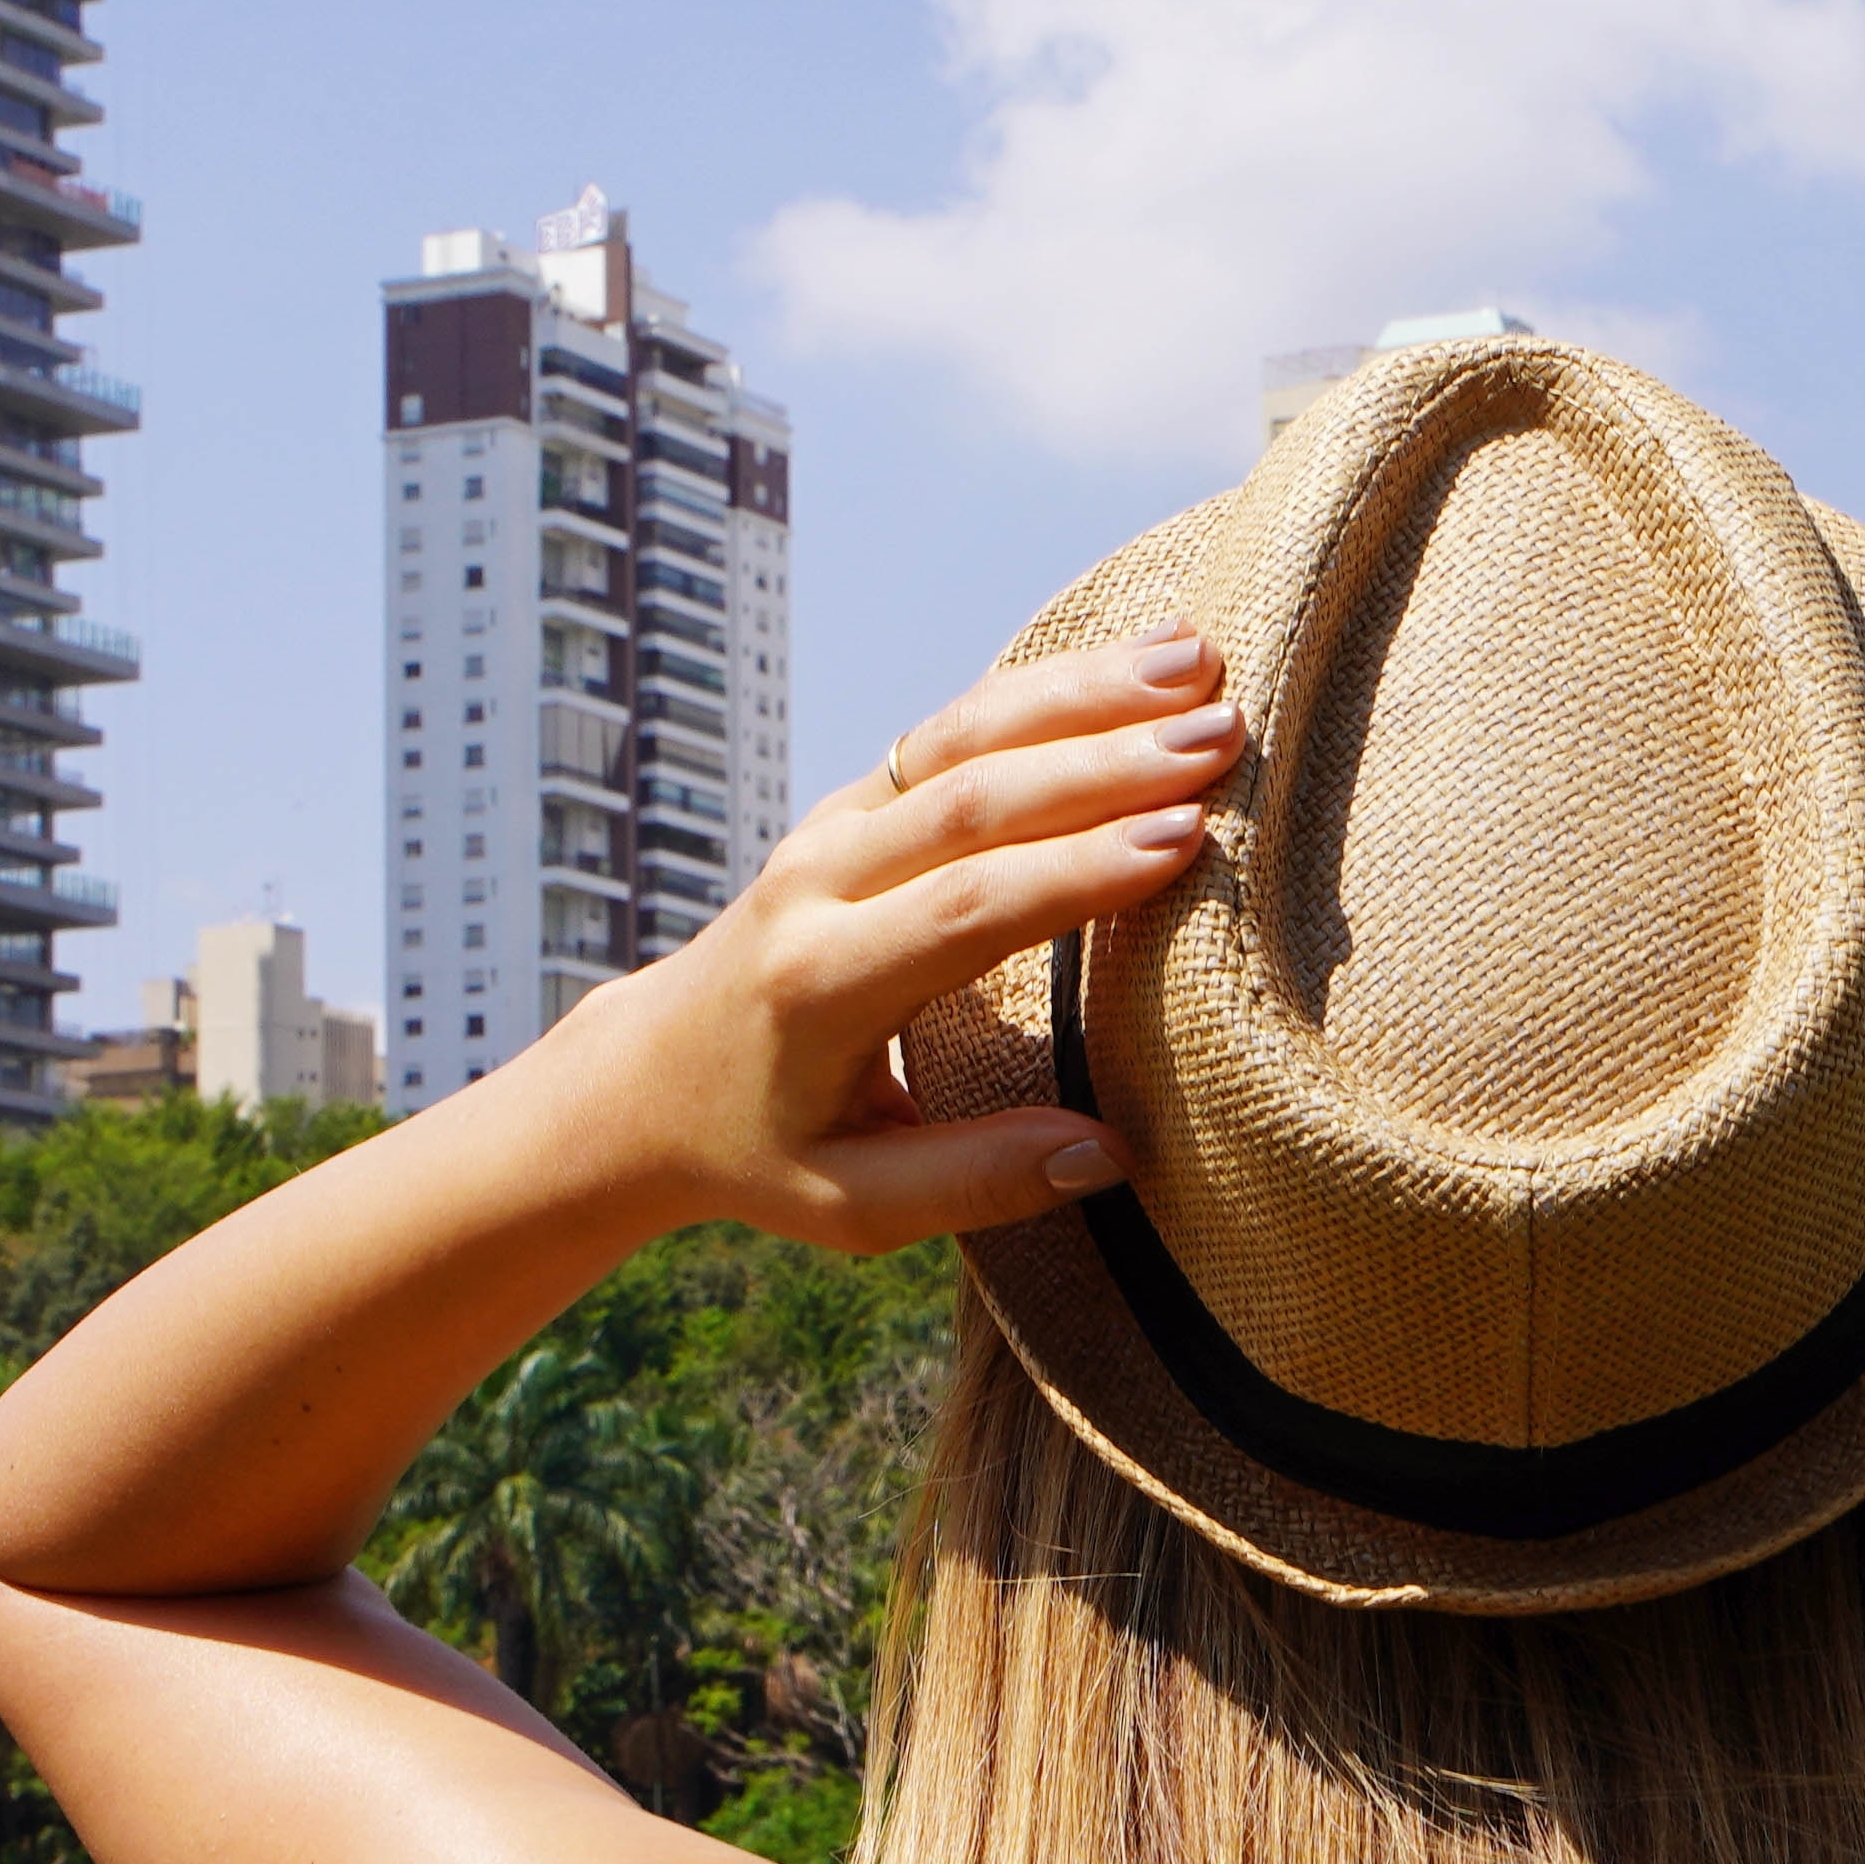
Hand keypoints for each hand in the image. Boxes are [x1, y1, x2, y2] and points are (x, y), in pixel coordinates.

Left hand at [535, 634, 1239, 1250]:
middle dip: (1103, 763)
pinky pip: (953, 729)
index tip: (1182, 841)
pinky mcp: (852, 804)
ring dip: (1083, 695)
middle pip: (969, 802)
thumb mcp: (855, 1205)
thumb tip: (1112, 1154)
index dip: (1073, 872)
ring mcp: (830, 830)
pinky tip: (1139, 659)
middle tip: (1220, 740)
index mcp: (822, 985)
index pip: (961, 909)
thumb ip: (979, 1180)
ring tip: (1200, 664)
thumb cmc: (763, 1152)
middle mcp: (818, 887)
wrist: (644, 1077)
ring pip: (961, 739)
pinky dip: (1046, 689)